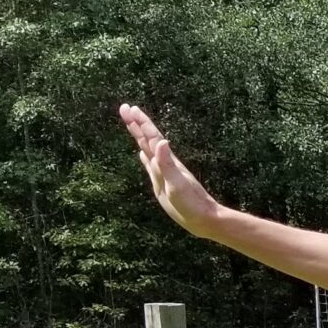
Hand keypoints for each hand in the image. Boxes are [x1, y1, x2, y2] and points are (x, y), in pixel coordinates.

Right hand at [117, 104, 226, 236]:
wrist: (203, 219)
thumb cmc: (192, 204)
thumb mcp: (177, 184)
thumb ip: (167, 164)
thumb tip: (161, 142)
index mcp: (167, 162)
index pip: (151, 137)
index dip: (140, 122)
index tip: (129, 108)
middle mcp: (164, 164)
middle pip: (147, 139)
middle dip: (136, 123)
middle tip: (124, 108)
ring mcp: (163, 173)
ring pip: (148, 149)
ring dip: (139, 136)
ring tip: (131, 124)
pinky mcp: (163, 183)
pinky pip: (150, 165)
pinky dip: (145, 156)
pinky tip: (142, 153)